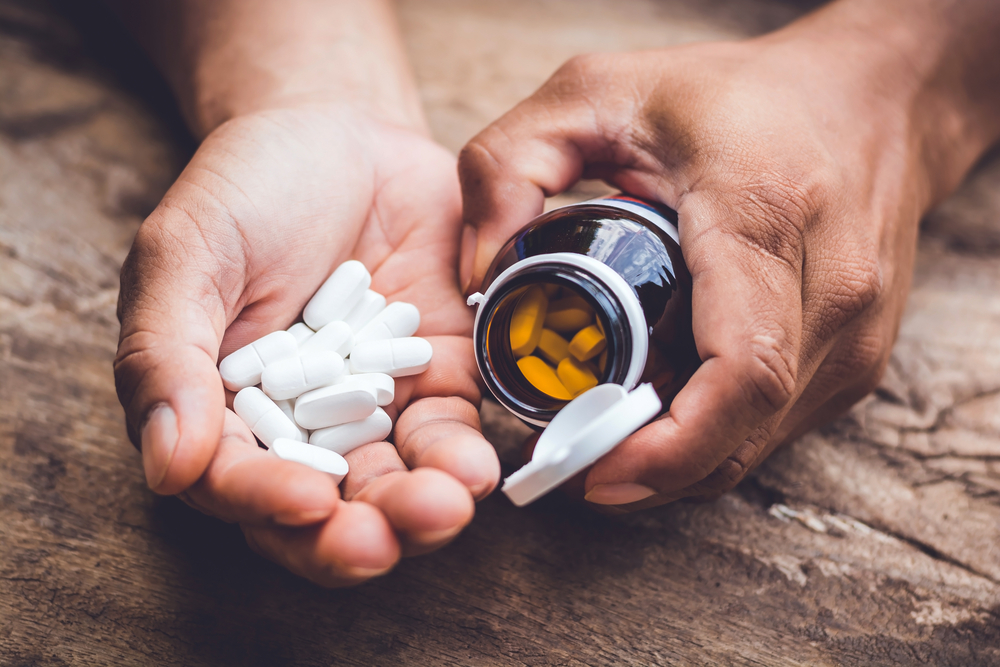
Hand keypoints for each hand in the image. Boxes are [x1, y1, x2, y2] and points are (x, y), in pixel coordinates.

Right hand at [115, 105, 499, 584]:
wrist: (337, 133)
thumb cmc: (245, 190)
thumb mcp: (186, 253)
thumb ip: (168, 352)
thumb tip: (167, 466)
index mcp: (220, 408)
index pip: (235, 480)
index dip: (265, 502)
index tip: (305, 504)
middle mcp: (299, 426)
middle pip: (322, 510)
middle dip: (350, 537)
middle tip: (377, 543)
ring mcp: (376, 408)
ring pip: (394, 482)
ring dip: (418, 510)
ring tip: (444, 509)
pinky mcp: (440, 378)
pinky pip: (451, 429)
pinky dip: (463, 454)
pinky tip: (478, 468)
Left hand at [457, 3, 998, 508]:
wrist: (875, 96)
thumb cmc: (738, 92)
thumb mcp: (597, 91)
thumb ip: (508, 162)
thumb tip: (474, 273)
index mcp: (767, 214)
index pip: (741, 370)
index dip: (668, 447)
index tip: (596, 472)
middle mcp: (832, 286)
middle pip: (746, 428)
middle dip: (655, 470)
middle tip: (577, 468)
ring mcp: (857, 330)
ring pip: (763, 442)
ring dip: (682, 461)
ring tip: (609, 445)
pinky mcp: (858, 352)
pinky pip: (780, 424)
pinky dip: (716, 438)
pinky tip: (664, 418)